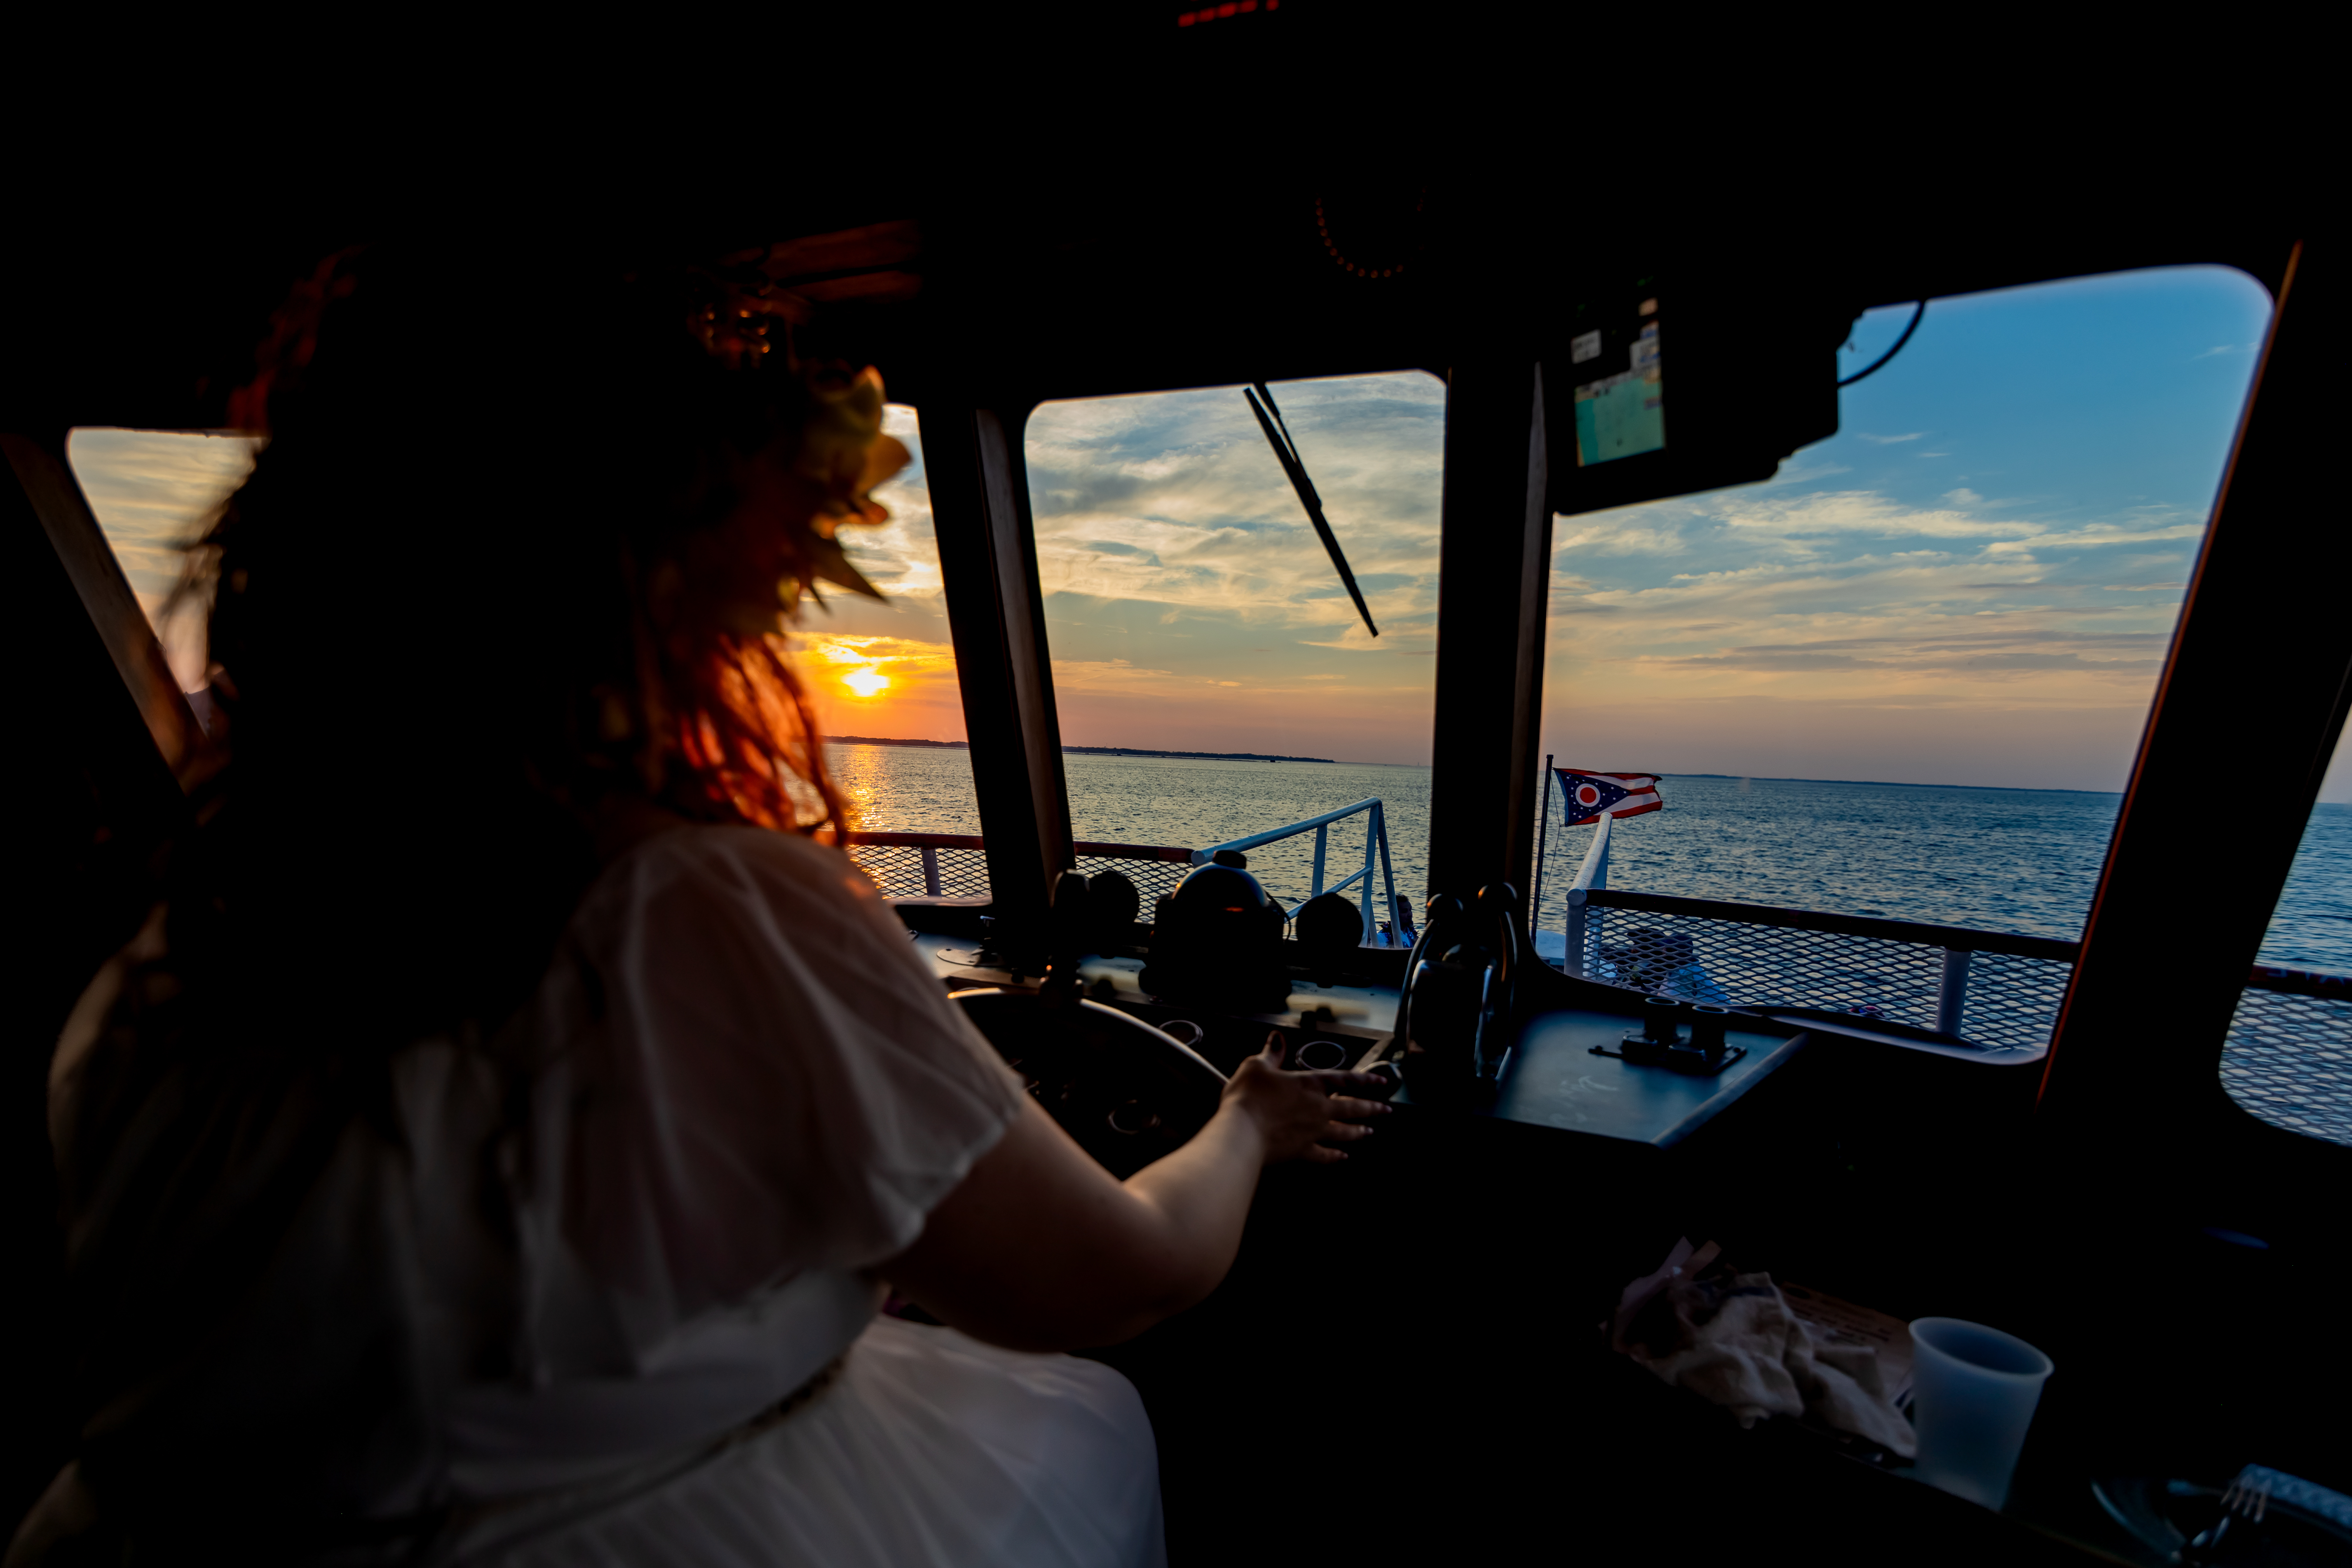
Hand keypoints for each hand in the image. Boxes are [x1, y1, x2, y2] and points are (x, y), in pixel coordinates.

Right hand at [1221, 1033, 1391, 1164]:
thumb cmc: (1248, 1097)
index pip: (1344, 1079)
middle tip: (1385, 1110)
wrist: (1241, 1132)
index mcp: (1309, 1084)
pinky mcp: (1303, 1152)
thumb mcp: (1257, 1066)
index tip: (1380, 1082)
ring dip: (1358, 1132)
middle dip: (1371, 1108)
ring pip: (1344, 1132)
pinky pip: (1325, 1155)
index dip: (1365, 1079)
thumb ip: (1272, 1054)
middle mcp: (1318, 1108)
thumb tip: (1277, 1038)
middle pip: (1352, 1107)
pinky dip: (1335, 1157)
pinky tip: (1342, 1157)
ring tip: (1369, 1132)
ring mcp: (1313, 1132)